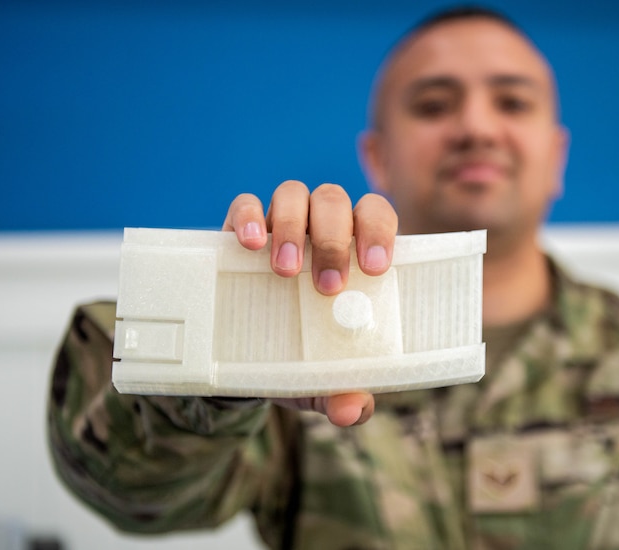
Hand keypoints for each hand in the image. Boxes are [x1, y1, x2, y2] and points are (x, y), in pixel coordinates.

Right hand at [222, 181, 397, 425]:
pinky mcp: (239, 226)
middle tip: (326, 286)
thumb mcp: (321, 377)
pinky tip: (249, 244)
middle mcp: (322, 226)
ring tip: (284, 271)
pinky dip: (247, 215)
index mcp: (354, 250)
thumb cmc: (300, 355)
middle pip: (335, 201)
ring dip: (292, 226)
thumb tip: (352, 410)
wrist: (244, 356)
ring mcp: (281, 221)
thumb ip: (343, 391)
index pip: (376, 215)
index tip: (374, 268)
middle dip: (334, 238)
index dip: (379, 231)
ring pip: (295, 194)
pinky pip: (244, 203)